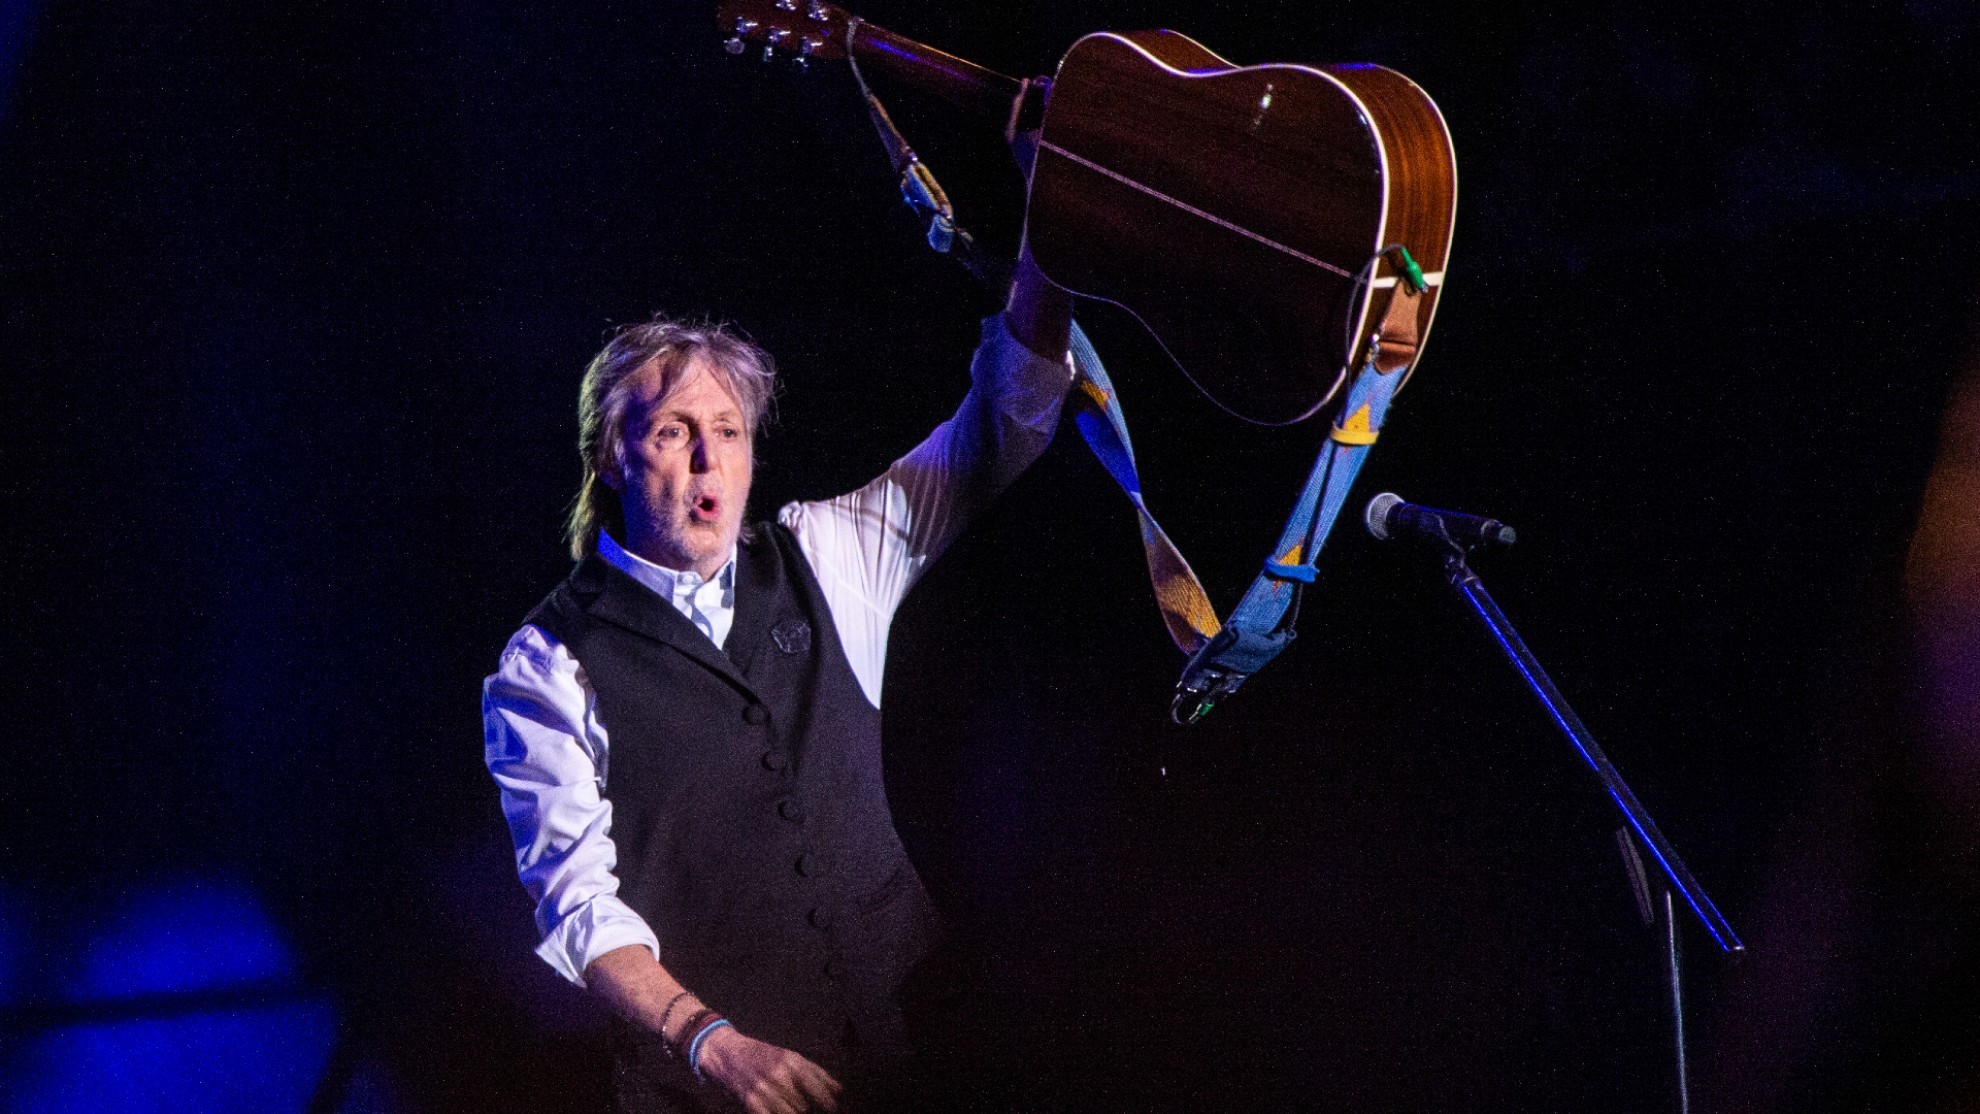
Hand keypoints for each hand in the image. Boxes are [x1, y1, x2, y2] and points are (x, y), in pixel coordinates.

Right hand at [696, 1023, 842, 1113]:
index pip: (821, 1087)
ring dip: (793, 1112)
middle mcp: (781, 1074)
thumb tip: (840, 1091)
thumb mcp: (789, 1057)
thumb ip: (815, 1073)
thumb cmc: (762, 1056)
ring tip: (788, 1105)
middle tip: (810, 1107)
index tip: (837, 1110)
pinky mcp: (751, 1102)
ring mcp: (766, 1089)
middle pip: (807, 1105)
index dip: (831, 1102)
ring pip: (793, 1113)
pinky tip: (777, 1111)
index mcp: (794, 1061)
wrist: (726, 1052)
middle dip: (809, 1108)